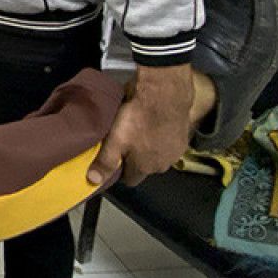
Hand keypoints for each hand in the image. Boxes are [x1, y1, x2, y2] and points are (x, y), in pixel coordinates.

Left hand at [87, 63, 194, 186]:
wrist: (165, 96)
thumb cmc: (137, 119)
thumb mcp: (115, 140)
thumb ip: (105, 162)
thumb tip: (94, 180)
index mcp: (145, 168)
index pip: (130, 180)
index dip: (120, 172)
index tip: (113, 160)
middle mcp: (162, 166)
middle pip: (144, 168)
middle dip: (135, 159)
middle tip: (124, 141)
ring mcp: (175, 153)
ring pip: (157, 156)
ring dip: (150, 149)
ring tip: (140, 131)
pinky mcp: (184, 140)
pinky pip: (168, 145)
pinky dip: (162, 139)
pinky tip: (155, 126)